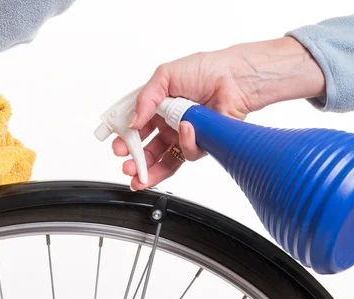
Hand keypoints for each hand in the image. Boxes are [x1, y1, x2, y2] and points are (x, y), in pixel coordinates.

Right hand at [113, 37, 325, 189]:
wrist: (235, 77)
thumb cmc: (205, 69)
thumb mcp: (165, 76)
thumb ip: (145, 99)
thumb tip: (132, 121)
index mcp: (157, 108)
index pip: (137, 129)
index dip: (126, 140)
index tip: (117, 147)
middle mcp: (169, 124)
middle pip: (148, 150)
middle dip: (135, 162)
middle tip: (127, 166)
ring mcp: (184, 136)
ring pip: (164, 160)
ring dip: (151, 170)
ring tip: (140, 174)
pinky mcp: (201, 144)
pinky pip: (188, 152)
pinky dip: (185, 143)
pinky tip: (186, 129)